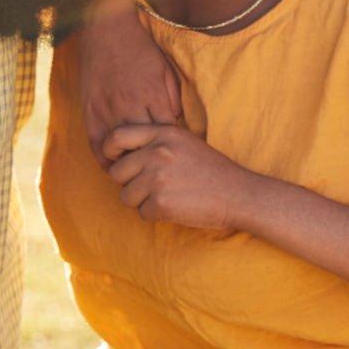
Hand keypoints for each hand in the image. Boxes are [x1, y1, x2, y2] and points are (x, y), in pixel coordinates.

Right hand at [73, 10, 182, 165]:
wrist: (107, 30)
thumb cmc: (141, 50)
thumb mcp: (167, 70)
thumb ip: (173, 99)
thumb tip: (176, 125)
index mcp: (153, 96)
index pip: (168, 134)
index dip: (173, 148)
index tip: (178, 157)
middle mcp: (130, 106)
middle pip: (145, 147)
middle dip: (154, 161)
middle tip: (162, 174)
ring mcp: (107, 110)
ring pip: (121, 150)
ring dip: (130, 164)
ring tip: (139, 176)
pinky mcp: (90, 112)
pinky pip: (96, 144)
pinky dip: (105, 159)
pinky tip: (113, 167)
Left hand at [104, 124, 261, 231]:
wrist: (238, 194)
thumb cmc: (212, 171)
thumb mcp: (185, 143)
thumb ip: (155, 142)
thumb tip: (121, 155)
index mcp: (164, 134)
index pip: (117, 136)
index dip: (109, 151)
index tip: (115, 161)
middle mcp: (158, 152)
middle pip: (117, 172)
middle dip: (130, 183)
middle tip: (154, 187)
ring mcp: (158, 178)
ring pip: (126, 196)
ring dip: (142, 201)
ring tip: (169, 196)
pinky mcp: (160, 203)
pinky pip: (142, 213)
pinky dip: (156, 214)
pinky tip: (177, 207)